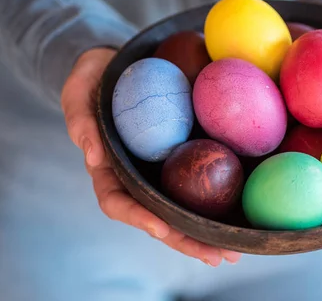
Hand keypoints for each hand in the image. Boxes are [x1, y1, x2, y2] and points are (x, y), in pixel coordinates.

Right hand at [61, 47, 240, 266]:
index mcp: (108, 169)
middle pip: (159, 217)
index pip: (118, 202)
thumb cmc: (92, 79)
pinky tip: (244, 209)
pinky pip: (200, 178)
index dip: (139, 218)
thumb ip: (81, 121)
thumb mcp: (78, 92)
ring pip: (183, 207)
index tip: (163, 229)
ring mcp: (160, 169)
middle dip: (186, 240)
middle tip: (217, 256)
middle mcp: (137, 176)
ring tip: (236, 250)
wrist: (116, 66)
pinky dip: (220, 196)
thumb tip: (93, 156)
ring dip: (208, 231)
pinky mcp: (182, 155)